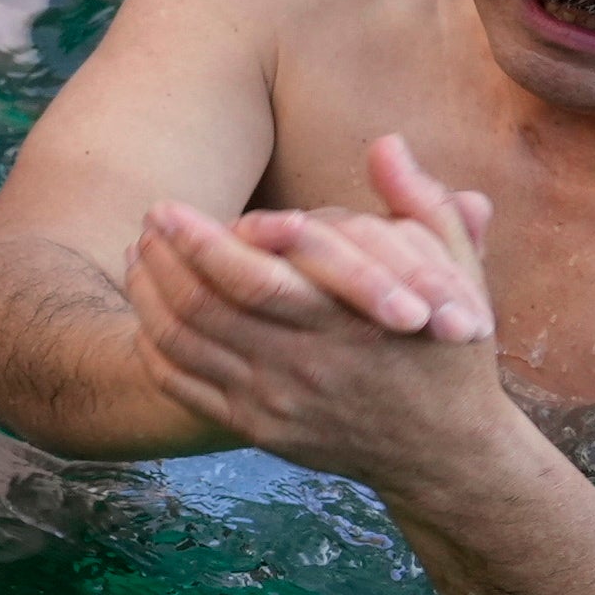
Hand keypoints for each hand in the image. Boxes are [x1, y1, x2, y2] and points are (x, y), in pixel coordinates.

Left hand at [126, 136, 513, 486]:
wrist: (447, 452)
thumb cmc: (448, 350)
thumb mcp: (457, 273)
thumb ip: (420, 204)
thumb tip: (387, 142)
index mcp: (348, 320)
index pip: (248, 275)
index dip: (196, 238)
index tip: (167, 207)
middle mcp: (306, 365)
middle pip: (202, 306)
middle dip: (162, 257)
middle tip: (148, 223)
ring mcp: (278, 402)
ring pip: (183, 344)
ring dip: (148, 295)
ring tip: (138, 256)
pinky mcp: (260, 430)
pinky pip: (183, 388)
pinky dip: (153, 347)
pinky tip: (146, 315)